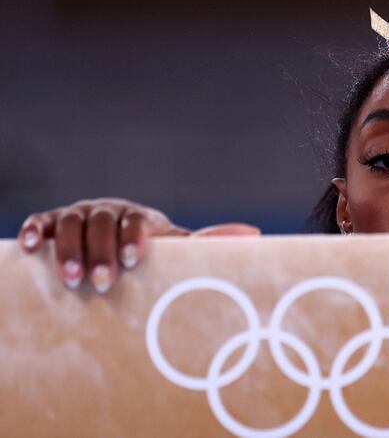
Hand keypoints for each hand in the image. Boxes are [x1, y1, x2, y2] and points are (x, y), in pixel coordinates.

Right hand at [18, 198, 259, 293]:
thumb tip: (254, 233)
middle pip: (102, 222)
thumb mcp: (174, 245)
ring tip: (70, 279)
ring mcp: (79, 214)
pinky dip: (34, 232)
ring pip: (70, 223)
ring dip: (68, 249)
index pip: (136, 219)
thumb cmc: (150, 249)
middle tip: (100, 282)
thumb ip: (207, 241)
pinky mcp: (51, 223)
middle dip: (101, 251)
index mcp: (140, 216)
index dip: (134, 236)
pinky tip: (29, 248)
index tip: (135, 259)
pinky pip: (40, 222)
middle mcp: (109, 210)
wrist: (115, 240)